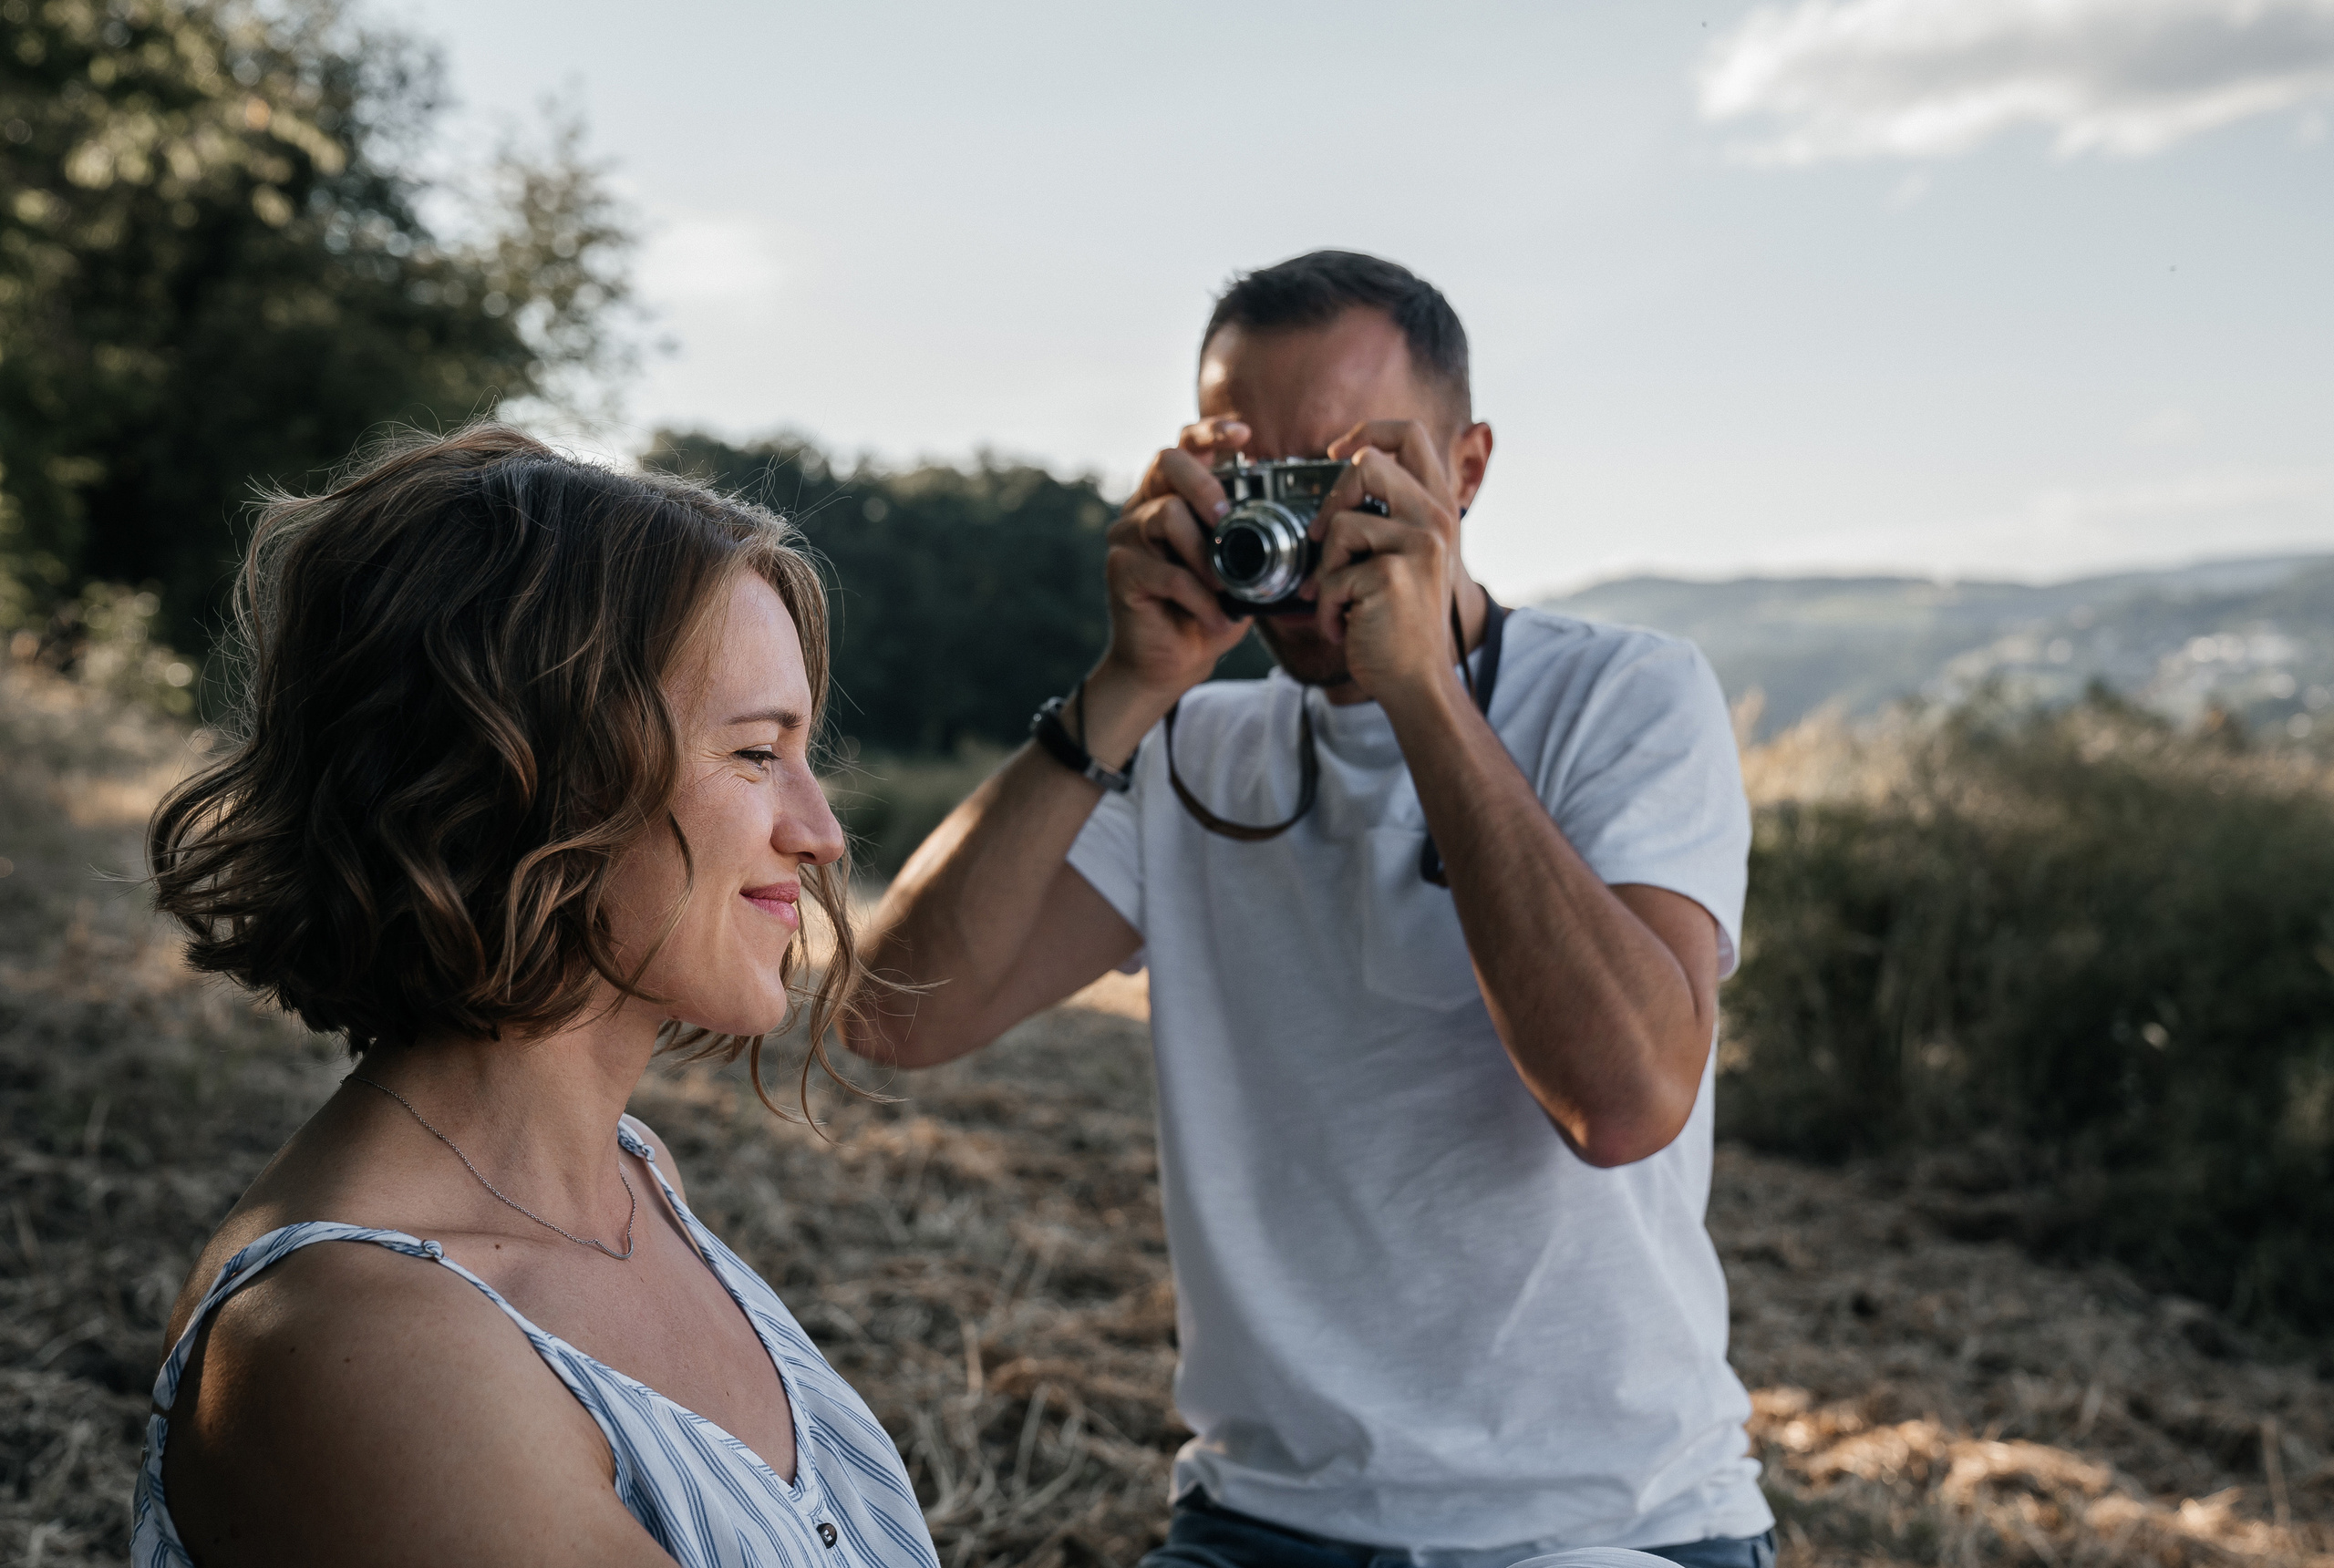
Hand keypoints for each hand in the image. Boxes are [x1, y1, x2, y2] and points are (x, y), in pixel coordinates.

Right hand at [1088, 418, 1255, 742]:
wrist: (1170, 665)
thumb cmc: (1208, 612)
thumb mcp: (1243, 573)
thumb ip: (1258, 542)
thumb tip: (1307, 522)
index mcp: (1174, 497)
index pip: (1185, 446)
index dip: (1210, 432)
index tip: (1244, 434)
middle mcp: (1144, 507)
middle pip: (1167, 462)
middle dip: (1206, 486)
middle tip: (1227, 518)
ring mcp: (1127, 537)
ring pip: (1166, 514)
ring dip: (1205, 554)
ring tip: (1224, 587)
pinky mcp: (1121, 570)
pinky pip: (1166, 571)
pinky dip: (1199, 597)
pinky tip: (1213, 615)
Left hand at [1305, 420, 1468, 705]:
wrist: (1418, 681)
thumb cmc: (1401, 624)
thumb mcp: (1407, 559)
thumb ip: (1387, 517)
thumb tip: (1337, 488)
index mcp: (1438, 509)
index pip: (1409, 435)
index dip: (1366, 431)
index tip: (1337, 452)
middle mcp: (1436, 520)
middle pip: (1368, 462)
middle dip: (1331, 500)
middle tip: (1322, 539)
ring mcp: (1418, 545)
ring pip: (1339, 524)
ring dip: (1326, 569)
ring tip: (1344, 601)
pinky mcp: (1390, 575)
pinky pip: (1329, 575)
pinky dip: (1325, 608)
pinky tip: (1346, 626)